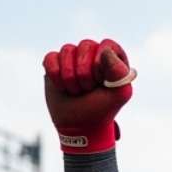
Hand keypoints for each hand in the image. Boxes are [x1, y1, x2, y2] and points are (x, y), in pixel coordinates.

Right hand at [42, 38, 134, 153]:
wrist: (79, 126)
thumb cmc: (101, 110)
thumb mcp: (118, 95)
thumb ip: (120, 73)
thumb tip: (106, 51)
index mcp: (113, 58)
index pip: (107, 45)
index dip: (102, 64)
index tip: (101, 82)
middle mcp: (93, 53)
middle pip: (85, 45)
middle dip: (85, 73)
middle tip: (88, 90)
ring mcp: (73, 57)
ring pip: (67, 50)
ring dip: (70, 77)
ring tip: (76, 91)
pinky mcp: (55, 63)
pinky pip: (50, 58)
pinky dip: (55, 76)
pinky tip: (62, 88)